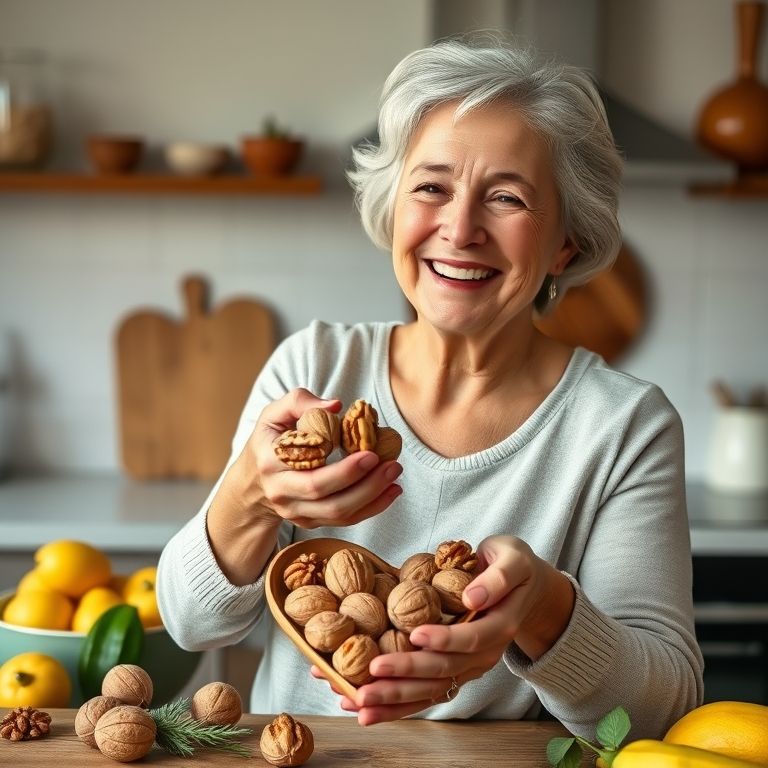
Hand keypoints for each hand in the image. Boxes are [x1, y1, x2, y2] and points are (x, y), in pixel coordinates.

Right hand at [207, 388, 401, 583]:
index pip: (310, 473)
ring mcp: (295, 512)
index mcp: (272, 463)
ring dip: (373, 497)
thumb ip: (300, 401)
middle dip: (365, 485)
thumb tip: (336, 405)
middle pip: (327, 498)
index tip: (370, 453)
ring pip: (338, 514)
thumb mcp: (273, 414)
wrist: (252, 482)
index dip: (343, 470)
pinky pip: (343, 521)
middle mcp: (282, 493)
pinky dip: (371, 508)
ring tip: (395, 475)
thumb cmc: (270, 440)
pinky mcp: (309, 522)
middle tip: (392, 464)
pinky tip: (391, 492)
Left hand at [314, 535, 573, 724]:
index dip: (443, 639)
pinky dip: (393, 704)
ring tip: (357, 701)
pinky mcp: (451, 672)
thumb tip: (472, 597)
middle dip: (406, 674)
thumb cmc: (513, 566)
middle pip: (443, 671)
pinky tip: (362, 708)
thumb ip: (497, 578)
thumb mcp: (513, 560)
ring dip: (392, 699)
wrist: (524, 587)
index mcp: (499, 626)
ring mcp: (467, 667)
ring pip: (429, 691)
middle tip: (372, 672)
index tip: (414, 634)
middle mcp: (484, 655)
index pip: (470, 639)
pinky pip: (422, 693)